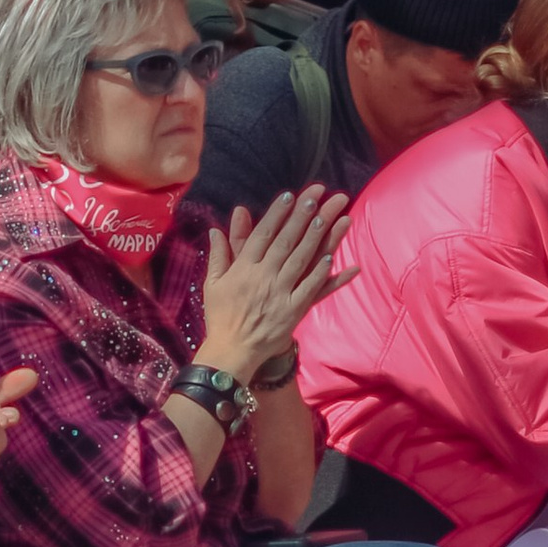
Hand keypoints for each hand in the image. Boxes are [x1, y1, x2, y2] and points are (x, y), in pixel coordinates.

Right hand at [198, 186, 349, 381]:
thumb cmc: (220, 316)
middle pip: (286, 241)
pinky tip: (334, 257)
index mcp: (243, 268)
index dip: (278, 214)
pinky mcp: (294, 311)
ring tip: (330, 216)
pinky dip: (322, 273)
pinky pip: (310, 289)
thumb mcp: (213, 283)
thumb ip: (218, 255)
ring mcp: (280, 294)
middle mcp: (263, 277)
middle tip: (317, 195)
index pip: (263, 234)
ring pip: (301, 260)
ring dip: (317, 237)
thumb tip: (216, 229)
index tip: (290, 195)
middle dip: (303, 216)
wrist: (231, 351)